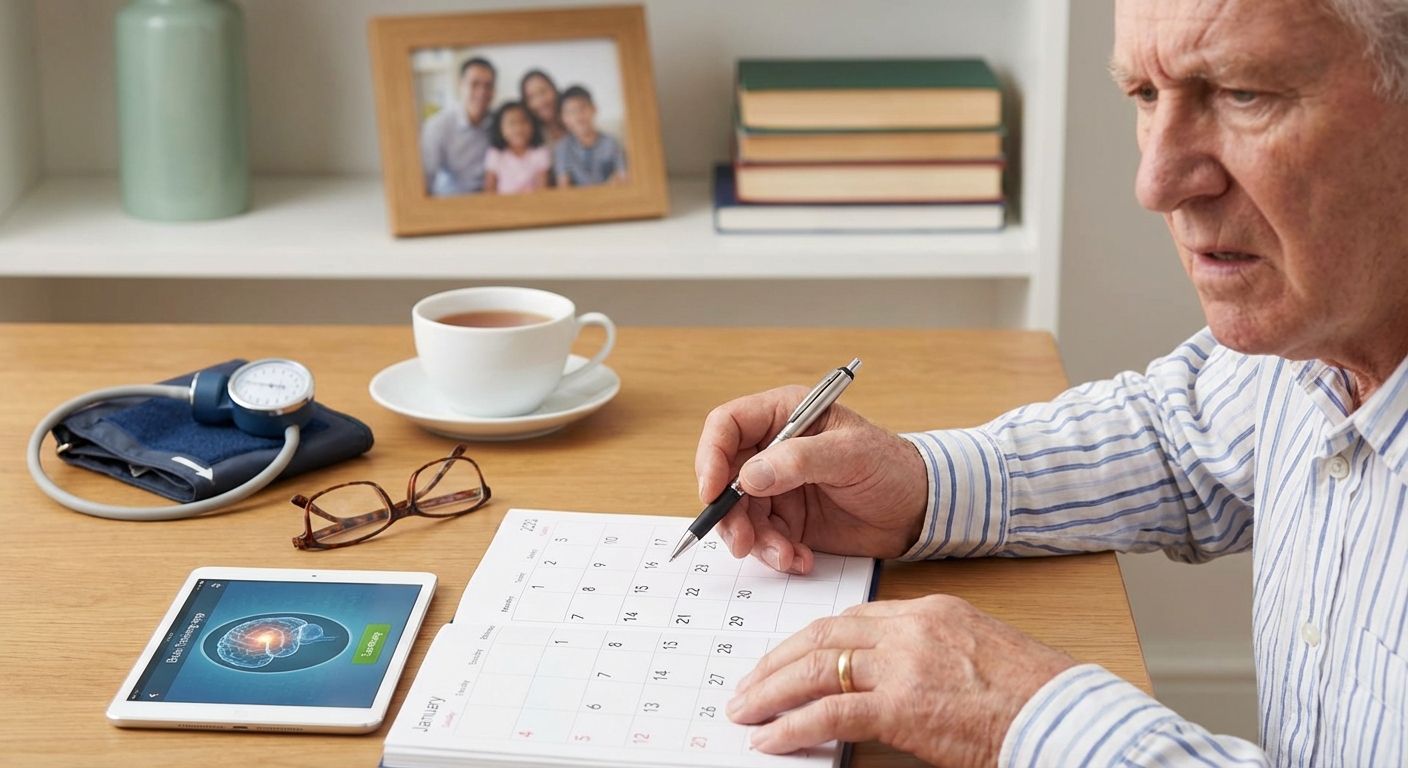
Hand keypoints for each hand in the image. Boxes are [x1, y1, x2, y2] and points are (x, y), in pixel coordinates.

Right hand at [695, 386, 928, 572]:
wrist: (920, 511)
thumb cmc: (892, 467)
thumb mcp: (850, 455)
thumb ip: (799, 460)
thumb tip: (749, 476)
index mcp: (783, 415)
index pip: (726, 426)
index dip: (710, 456)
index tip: (712, 491)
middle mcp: (773, 449)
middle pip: (724, 477)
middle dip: (730, 513)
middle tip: (742, 542)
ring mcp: (778, 487)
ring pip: (740, 514)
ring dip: (756, 541)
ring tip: (786, 556)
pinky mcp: (788, 520)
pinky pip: (763, 539)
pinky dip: (776, 554)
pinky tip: (800, 559)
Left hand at [726, 595, 1076, 765]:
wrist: (1065, 716)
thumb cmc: (1033, 694)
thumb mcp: (976, 653)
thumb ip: (926, 654)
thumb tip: (883, 679)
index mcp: (929, 611)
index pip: (850, 619)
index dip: (808, 641)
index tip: (784, 659)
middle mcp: (911, 629)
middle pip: (822, 636)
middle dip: (777, 661)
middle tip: (747, 685)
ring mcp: (905, 666)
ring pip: (816, 669)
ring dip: (771, 692)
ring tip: (746, 712)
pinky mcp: (903, 707)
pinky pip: (830, 713)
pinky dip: (793, 726)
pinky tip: (771, 739)